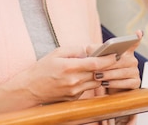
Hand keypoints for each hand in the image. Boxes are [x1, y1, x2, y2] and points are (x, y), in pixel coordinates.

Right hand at [0, 45, 121, 114]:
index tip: (116, 53)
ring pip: (96, 82)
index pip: (95, 64)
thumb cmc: (43, 68)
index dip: (108, 59)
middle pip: (98, 74)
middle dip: (108, 66)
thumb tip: (93, 48)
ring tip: (106, 65)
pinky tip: (91, 75)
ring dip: (101, 74)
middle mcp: (73, 81)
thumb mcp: (58, 52)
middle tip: (116, 58)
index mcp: (69, 67)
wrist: (30, 89)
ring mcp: (74, 92)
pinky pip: (88, 88)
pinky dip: (91, 81)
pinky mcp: (74, 98)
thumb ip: (77, 50)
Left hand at [88, 30, 142, 124]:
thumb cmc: (103, 72)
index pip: (133, 43)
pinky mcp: (136, 83)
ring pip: (122, 72)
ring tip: (97, 76)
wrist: (107, 89)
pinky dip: (114, 83)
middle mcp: (132, 60)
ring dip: (109, 74)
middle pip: (121, 60)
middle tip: (96, 68)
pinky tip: (105, 83)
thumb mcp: (98, 60)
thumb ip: (95, 51)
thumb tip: (89, 48)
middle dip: (107, 64)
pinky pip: (126, 83)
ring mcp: (135, 71)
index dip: (137, 38)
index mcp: (126, 52)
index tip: (139, 33)